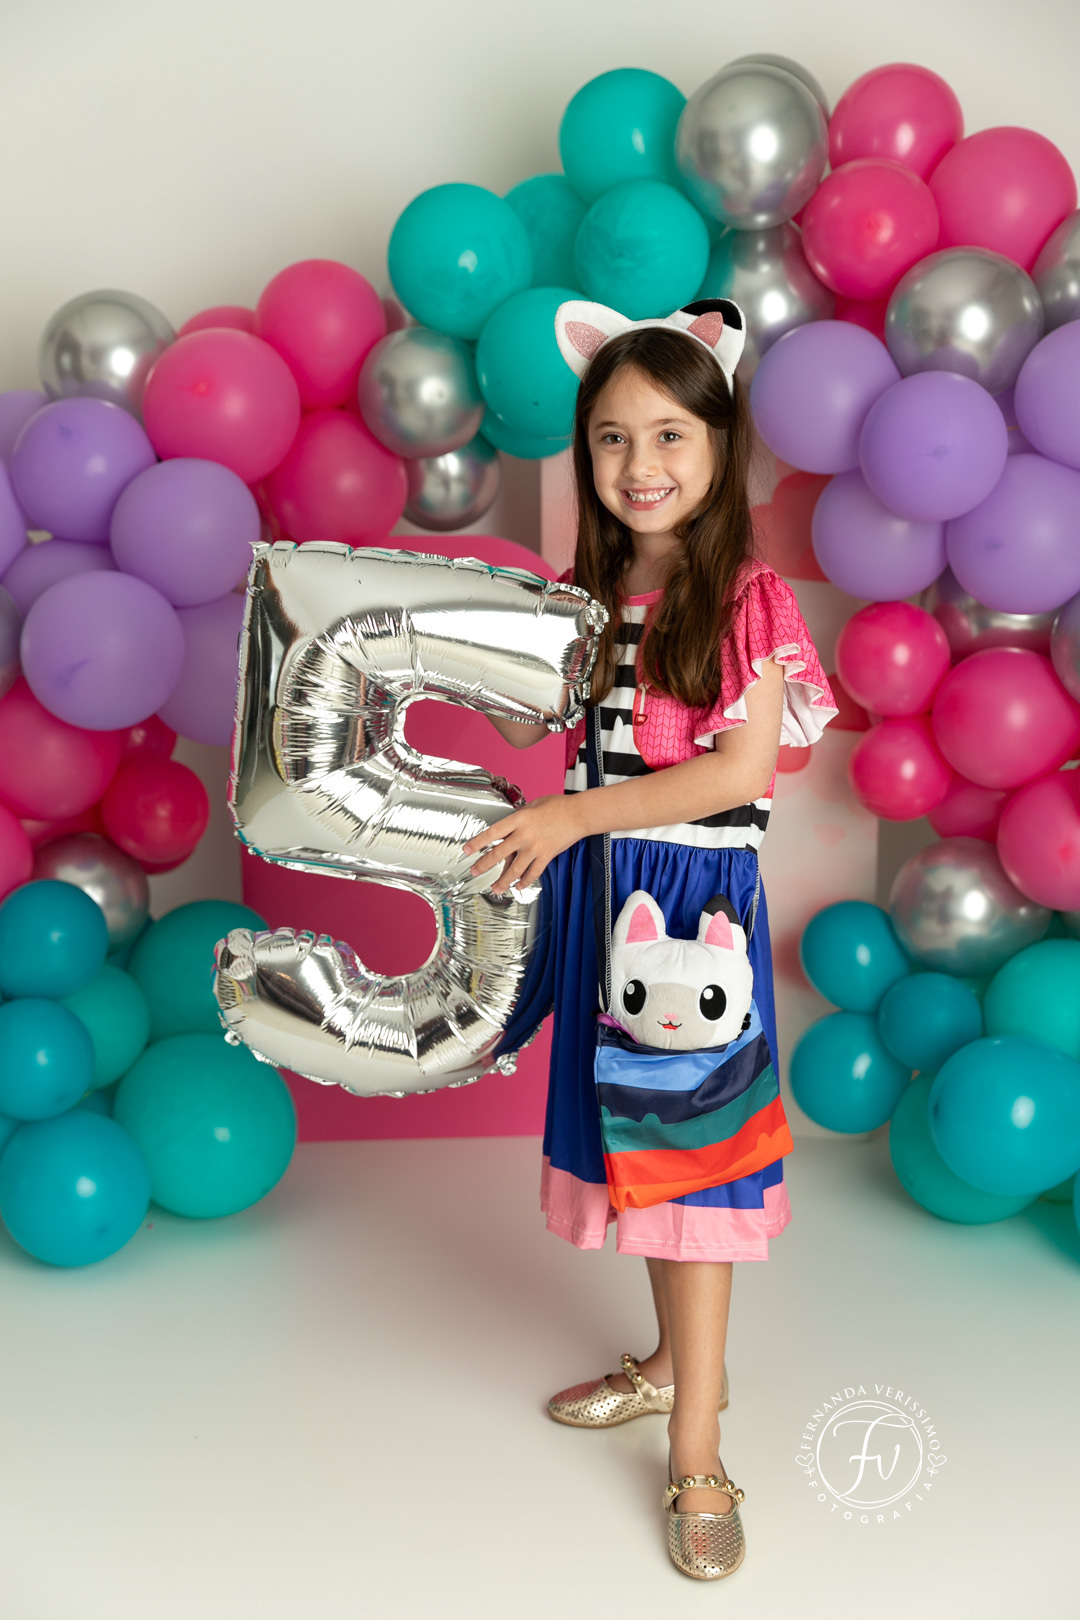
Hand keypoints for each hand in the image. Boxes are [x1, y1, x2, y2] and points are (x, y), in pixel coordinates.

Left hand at [462, 795, 582, 893]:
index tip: (467, 850)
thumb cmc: (557, 806)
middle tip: (474, 872)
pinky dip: (525, 881)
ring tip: (495, 888)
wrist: (579, 814)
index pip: (493, 833)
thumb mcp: (533, 805)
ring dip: (503, 881)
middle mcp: (525, 835)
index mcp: (519, 820)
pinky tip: (518, 886)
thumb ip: (519, 817)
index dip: (478, 843)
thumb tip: (509, 828)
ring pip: (515, 869)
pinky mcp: (547, 856)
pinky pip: (533, 873)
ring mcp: (536, 848)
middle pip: (499, 854)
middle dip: (484, 865)